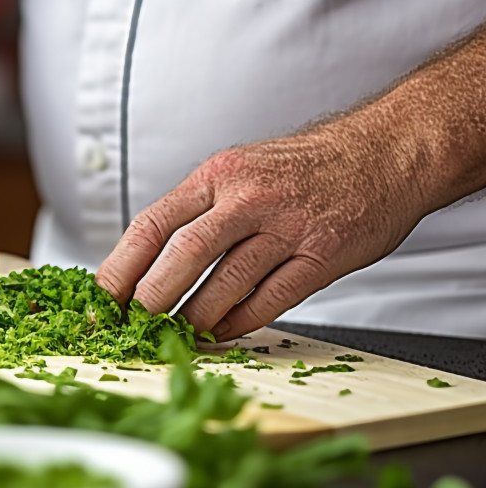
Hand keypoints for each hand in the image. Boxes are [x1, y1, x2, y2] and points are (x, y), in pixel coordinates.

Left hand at [95, 126, 425, 340]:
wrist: (386, 152)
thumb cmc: (304, 167)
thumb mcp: (239, 169)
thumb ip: (198, 211)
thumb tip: (145, 264)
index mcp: (217, 174)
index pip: (152, 225)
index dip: (120, 268)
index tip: (101, 301)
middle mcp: (248, 197)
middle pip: (182, 255)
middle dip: (150, 299)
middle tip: (132, 327)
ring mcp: (287, 226)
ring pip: (225, 283)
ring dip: (194, 317)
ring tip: (176, 335)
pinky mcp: (322, 255)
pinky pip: (270, 299)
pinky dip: (240, 322)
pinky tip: (222, 332)